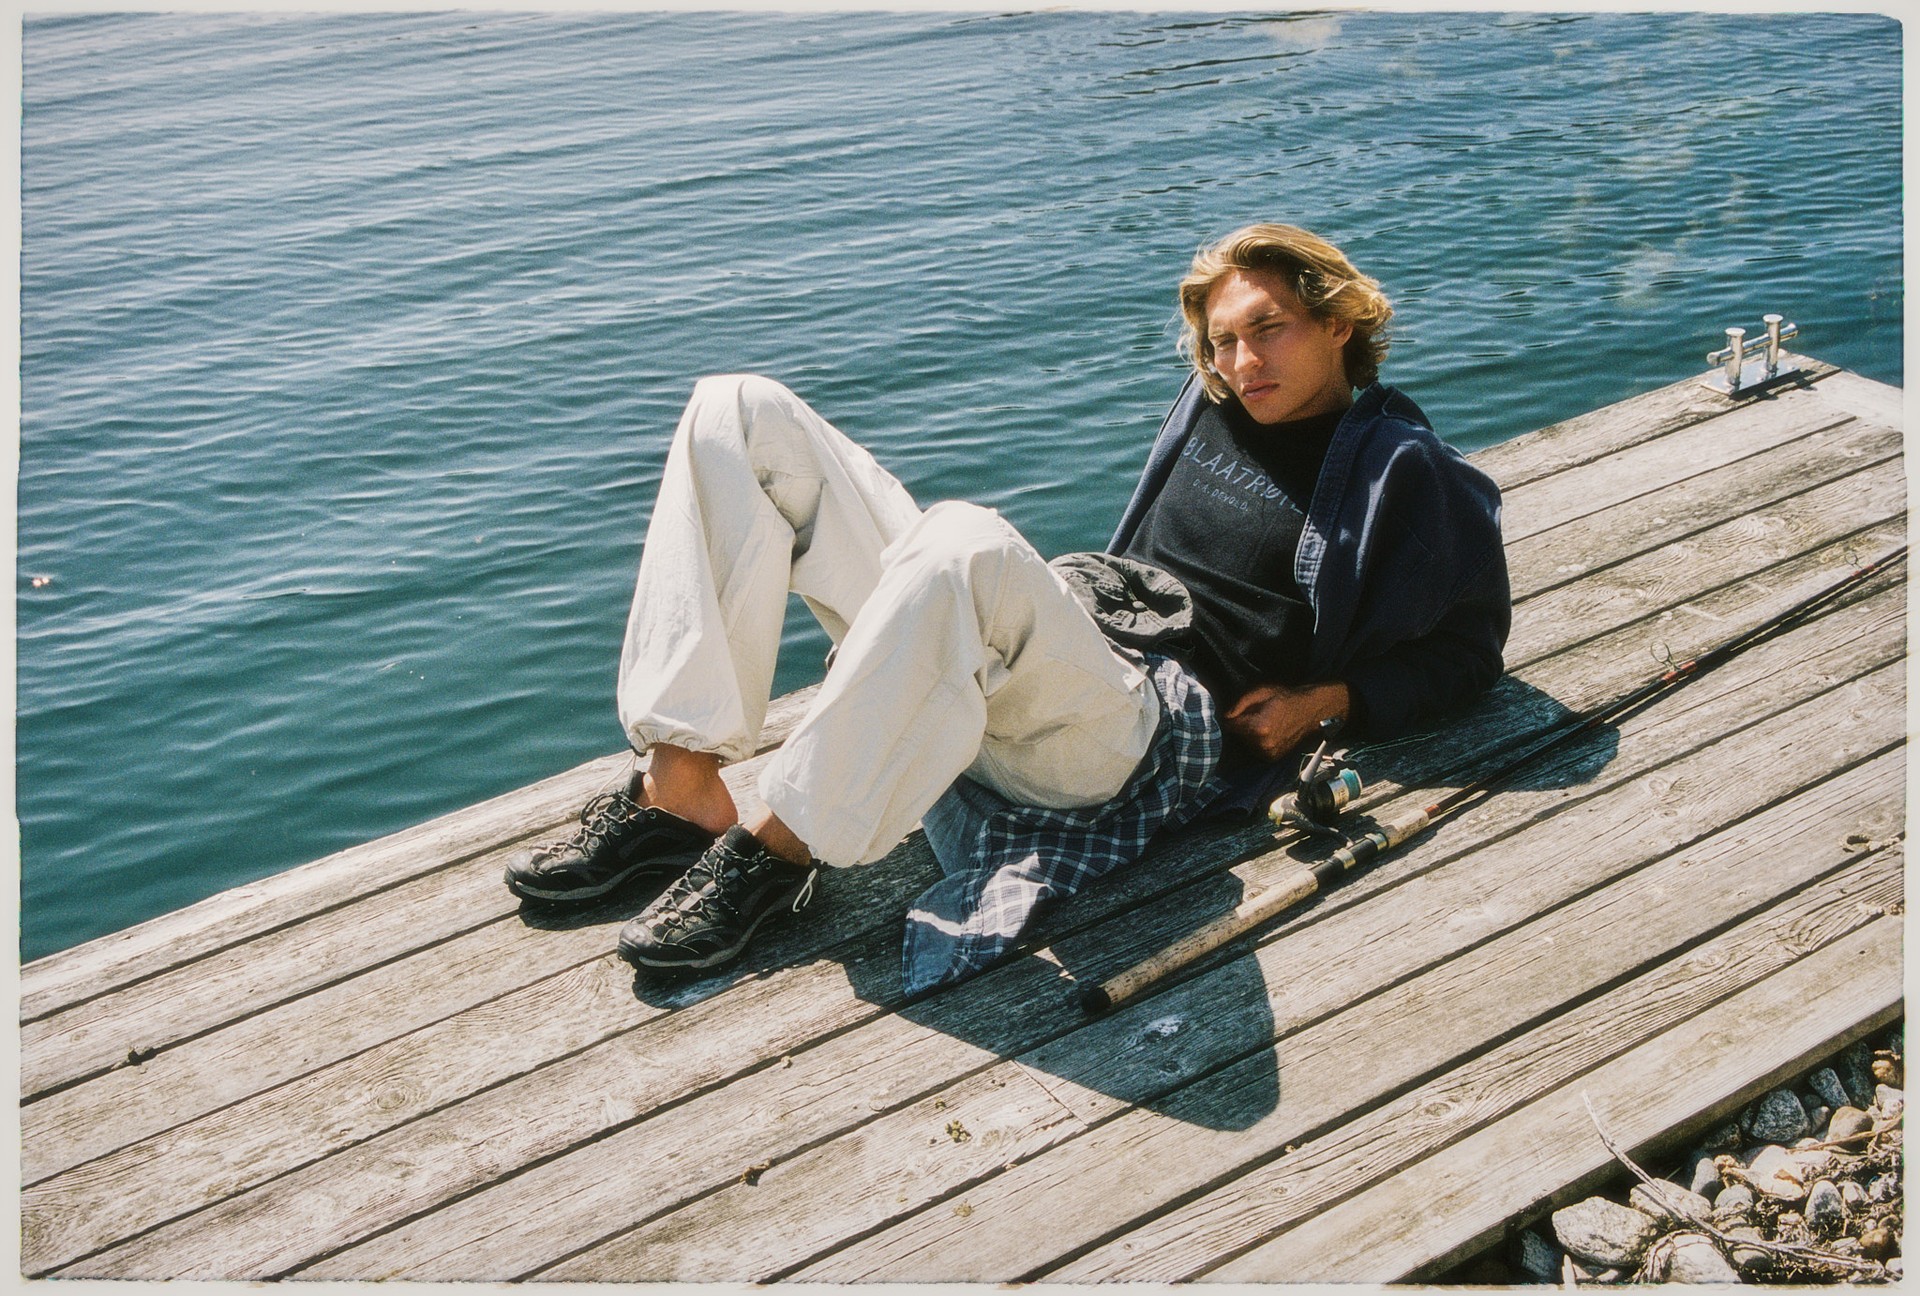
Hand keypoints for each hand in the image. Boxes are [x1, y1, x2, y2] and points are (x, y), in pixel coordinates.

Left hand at [1221, 680, 1350, 761]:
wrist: (1310, 711)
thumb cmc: (1285, 698)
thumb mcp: (1261, 692)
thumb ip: (1240, 704)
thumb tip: (1224, 717)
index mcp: (1258, 728)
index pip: (1229, 726)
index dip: (1231, 718)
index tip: (1237, 713)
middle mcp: (1262, 745)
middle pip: (1237, 736)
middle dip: (1241, 726)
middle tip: (1255, 715)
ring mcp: (1269, 753)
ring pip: (1245, 744)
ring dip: (1249, 735)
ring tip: (1263, 722)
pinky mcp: (1273, 758)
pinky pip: (1255, 749)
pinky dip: (1257, 742)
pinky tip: (1268, 732)